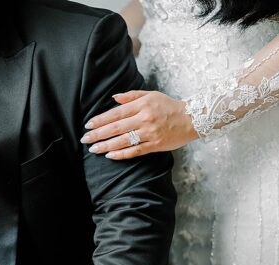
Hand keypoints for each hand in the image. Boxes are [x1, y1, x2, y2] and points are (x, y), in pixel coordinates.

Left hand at [80, 90, 198, 159]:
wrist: (193, 118)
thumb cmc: (169, 106)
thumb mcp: (151, 95)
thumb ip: (131, 96)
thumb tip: (114, 98)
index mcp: (142, 106)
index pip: (116, 113)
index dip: (100, 120)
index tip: (88, 125)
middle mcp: (144, 119)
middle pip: (116, 127)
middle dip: (98, 134)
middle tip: (85, 139)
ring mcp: (150, 133)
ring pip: (123, 140)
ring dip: (106, 145)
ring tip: (93, 149)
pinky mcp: (156, 144)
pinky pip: (135, 151)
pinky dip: (122, 154)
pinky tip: (110, 155)